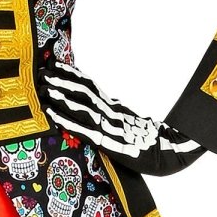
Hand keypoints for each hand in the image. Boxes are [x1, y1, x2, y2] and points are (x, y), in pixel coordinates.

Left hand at [41, 61, 206, 176]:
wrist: (175, 153)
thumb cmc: (157, 142)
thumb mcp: (134, 123)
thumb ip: (118, 113)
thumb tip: (104, 103)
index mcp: (116, 107)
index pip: (91, 86)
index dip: (72, 74)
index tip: (55, 64)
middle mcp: (111, 112)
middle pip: (82, 92)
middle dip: (60, 81)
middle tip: (41, 72)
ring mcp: (110, 126)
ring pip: (80, 106)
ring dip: (60, 96)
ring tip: (43, 87)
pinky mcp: (109, 142)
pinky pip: (83, 129)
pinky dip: (66, 120)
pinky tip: (52, 114)